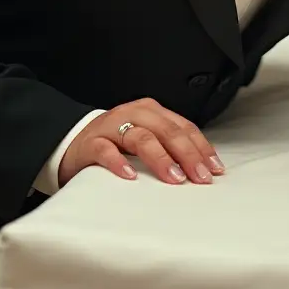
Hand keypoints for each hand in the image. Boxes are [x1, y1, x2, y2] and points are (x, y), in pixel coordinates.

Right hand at [58, 99, 224, 187]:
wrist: (73, 141)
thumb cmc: (116, 143)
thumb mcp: (145, 138)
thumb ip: (169, 147)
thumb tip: (202, 170)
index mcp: (151, 111)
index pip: (182, 126)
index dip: (200, 147)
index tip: (215, 169)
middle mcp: (133, 114)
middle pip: (166, 130)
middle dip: (187, 154)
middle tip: (200, 177)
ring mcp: (111, 127)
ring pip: (140, 137)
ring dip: (160, 158)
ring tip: (174, 178)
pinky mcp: (91, 143)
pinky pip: (106, 151)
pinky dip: (119, 163)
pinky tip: (130, 176)